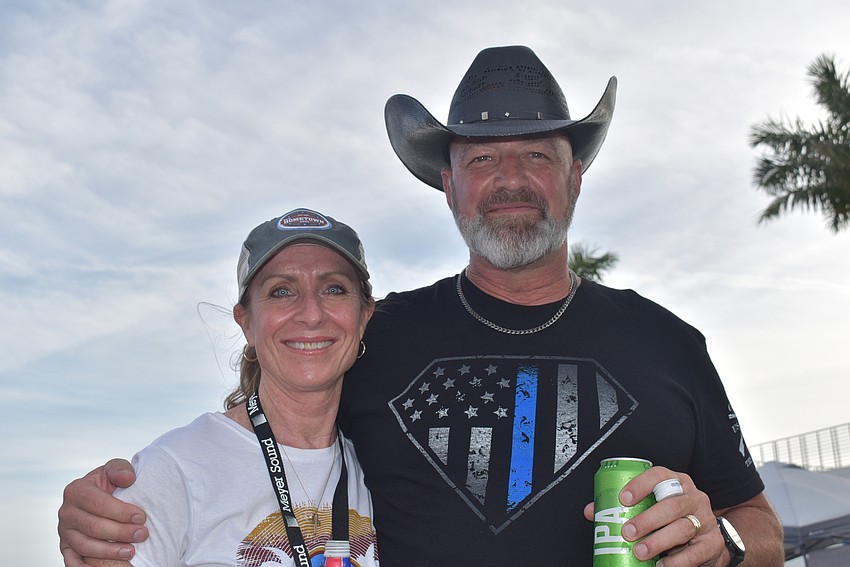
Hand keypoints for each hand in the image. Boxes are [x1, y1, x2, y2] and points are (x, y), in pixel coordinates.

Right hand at [58, 459, 147, 566]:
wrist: (102, 496)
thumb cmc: (111, 483)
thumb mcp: (115, 469)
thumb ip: (120, 469)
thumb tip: (128, 479)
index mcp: (76, 491)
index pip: (98, 504)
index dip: (121, 512)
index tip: (142, 517)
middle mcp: (66, 512)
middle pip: (93, 527)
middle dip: (120, 532)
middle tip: (142, 534)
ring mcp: (65, 532)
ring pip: (85, 546)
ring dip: (109, 552)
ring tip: (131, 551)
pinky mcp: (66, 547)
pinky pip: (72, 561)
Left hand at [584, 466, 724, 566]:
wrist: (708, 537)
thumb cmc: (672, 517)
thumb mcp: (652, 506)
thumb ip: (625, 508)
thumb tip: (593, 512)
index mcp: (676, 483)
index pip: (659, 475)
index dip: (641, 485)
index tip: (623, 499)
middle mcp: (693, 497)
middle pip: (672, 504)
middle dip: (648, 519)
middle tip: (628, 532)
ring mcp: (705, 519)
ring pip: (684, 527)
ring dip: (659, 541)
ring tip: (640, 552)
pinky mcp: (712, 543)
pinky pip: (696, 552)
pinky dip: (677, 561)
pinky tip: (662, 564)